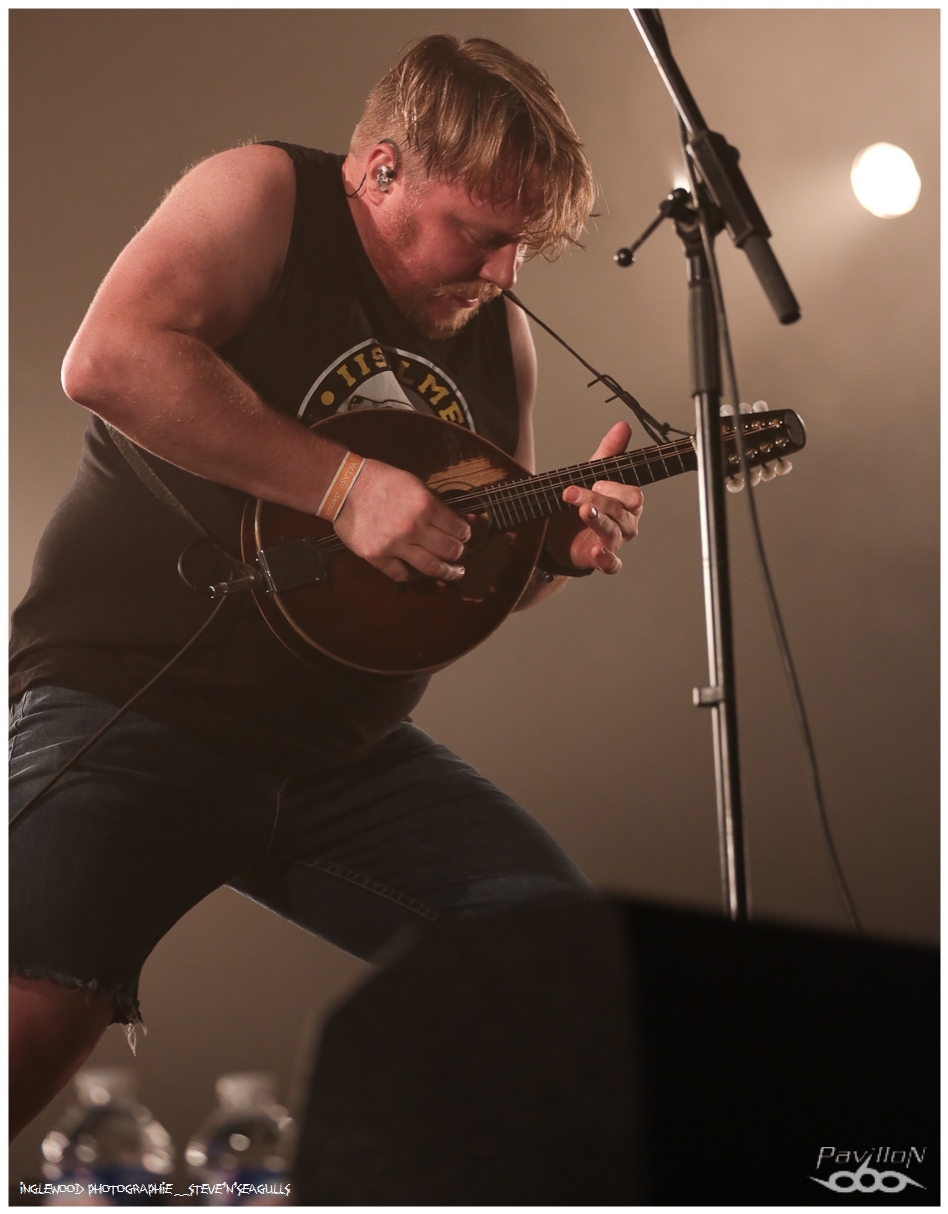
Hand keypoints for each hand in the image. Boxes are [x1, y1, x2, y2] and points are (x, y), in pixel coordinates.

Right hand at [333, 458, 470, 582]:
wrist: (345, 487)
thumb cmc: (382, 481)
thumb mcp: (416, 485)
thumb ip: (440, 505)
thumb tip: (468, 519)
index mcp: (426, 505)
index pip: (458, 529)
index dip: (465, 534)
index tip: (464, 536)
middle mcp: (413, 528)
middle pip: (449, 550)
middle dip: (458, 553)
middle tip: (459, 554)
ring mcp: (395, 545)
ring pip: (431, 566)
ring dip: (447, 572)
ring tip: (453, 573)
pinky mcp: (377, 557)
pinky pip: (401, 574)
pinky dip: (412, 575)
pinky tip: (417, 572)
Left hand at [546, 422, 643, 573]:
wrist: (559, 532)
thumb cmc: (584, 501)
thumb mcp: (593, 473)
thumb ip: (609, 452)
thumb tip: (623, 427)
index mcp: (627, 501)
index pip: (632, 495)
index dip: (615, 488)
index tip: (596, 481)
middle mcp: (626, 522)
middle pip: (620, 512)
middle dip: (598, 501)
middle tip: (573, 493)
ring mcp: (615, 542)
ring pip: (614, 533)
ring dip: (599, 522)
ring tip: (585, 513)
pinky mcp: (602, 560)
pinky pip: (612, 565)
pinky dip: (607, 559)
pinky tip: (596, 551)